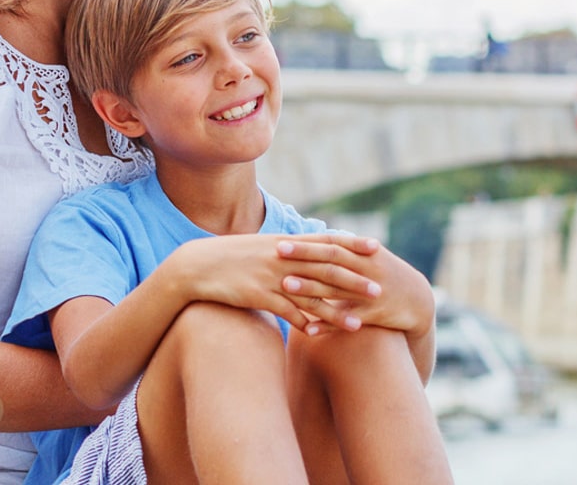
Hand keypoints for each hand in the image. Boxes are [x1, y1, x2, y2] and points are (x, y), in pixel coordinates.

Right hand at [165, 233, 385, 331]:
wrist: (196, 266)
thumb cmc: (230, 258)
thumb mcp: (260, 247)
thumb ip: (285, 250)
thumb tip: (305, 252)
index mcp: (285, 243)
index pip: (326, 240)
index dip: (352, 243)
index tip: (376, 246)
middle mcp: (282, 258)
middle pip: (325, 269)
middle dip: (354, 281)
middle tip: (379, 290)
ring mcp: (271, 277)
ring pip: (311, 295)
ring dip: (336, 311)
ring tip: (358, 324)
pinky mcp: (258, 296)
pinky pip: (286, 312)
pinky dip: (304, 323)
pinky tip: (319, 336)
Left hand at [275, 239, 433, 337]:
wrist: (419, 300)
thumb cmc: (386, 275)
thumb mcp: (370, 258)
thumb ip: (344, 249)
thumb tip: (314, 238)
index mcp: (364, 254)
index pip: (331, 245)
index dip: (307, 244)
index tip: (281, 242)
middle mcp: (367, 269)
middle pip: (331, 262)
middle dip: (304, 257)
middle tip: (276, 255)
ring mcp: (371, 292)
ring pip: (336, 289)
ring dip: (311, 288)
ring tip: (286, 286)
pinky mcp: (374, 314)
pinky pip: (347, 319)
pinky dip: (328, 324)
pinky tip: (307, 328)